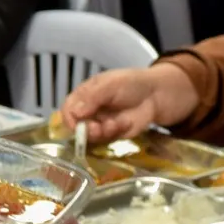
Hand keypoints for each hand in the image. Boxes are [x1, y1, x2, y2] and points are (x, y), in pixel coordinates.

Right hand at [60, 62, 198, 141]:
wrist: (156, 95)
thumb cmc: (131, 83)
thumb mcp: (111, 84)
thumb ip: (93, 97)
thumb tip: (76, 113)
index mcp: (84, 96)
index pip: (68, 109)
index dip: (69, 118)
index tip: (76, 125)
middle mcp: (89, 112)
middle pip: (76, 126)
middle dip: (85, 130)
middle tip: (96, 128)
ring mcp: (100, 124)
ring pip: (90, 136)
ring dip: (101, 132)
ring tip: (114, 124)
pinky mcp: (112, 135)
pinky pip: (107, 140)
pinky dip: (115, 133)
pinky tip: (125, 123)